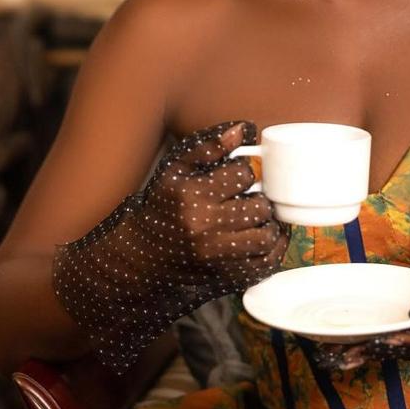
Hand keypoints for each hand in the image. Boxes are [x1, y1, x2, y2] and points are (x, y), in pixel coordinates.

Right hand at [53, 120, 288, 371]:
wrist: (137, 263)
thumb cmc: (158, 211)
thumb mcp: (173, 173)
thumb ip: (207, 148)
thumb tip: (244, 130)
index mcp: (192, 197)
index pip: (242, 175)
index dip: (246, 173)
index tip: (240, 177)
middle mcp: (205, 228)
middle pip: (258, 205)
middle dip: (258, 199)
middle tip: (250, 198)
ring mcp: (217, 257)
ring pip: (266, 235)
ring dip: (267, 224)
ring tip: (256, 218)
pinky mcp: (226, 279)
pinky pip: (266, 263)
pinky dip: (272, 249)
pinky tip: (262, 237)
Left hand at [311, 222, 409, 369]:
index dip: (407, 342)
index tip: (382, 342)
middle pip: (408, 347)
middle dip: (375, 352)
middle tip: (341, 357)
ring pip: (396, 343)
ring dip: (366, 349)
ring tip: (332, 357)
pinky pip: (392, 330)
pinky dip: (370, 335)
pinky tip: (345, 340)